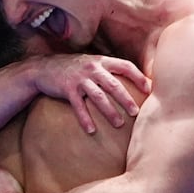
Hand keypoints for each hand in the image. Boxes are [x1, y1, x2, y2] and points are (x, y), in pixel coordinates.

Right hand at [34, 54, 149, 132]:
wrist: (44, 67)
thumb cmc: (73, 68)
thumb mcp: (92, 63)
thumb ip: (108, 71)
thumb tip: (130, 84)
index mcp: (102, 61)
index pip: (125, 66)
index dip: (138, 77)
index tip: (149, 90)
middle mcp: (92, 67)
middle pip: (114, 84)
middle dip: (126, 99)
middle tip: (136, 113)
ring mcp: (79, 78)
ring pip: (98, 96)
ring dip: (110, 111)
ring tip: (119, 124)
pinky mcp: (67, 89)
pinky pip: (78, 106)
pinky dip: (85, 119)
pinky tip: (91, 131)